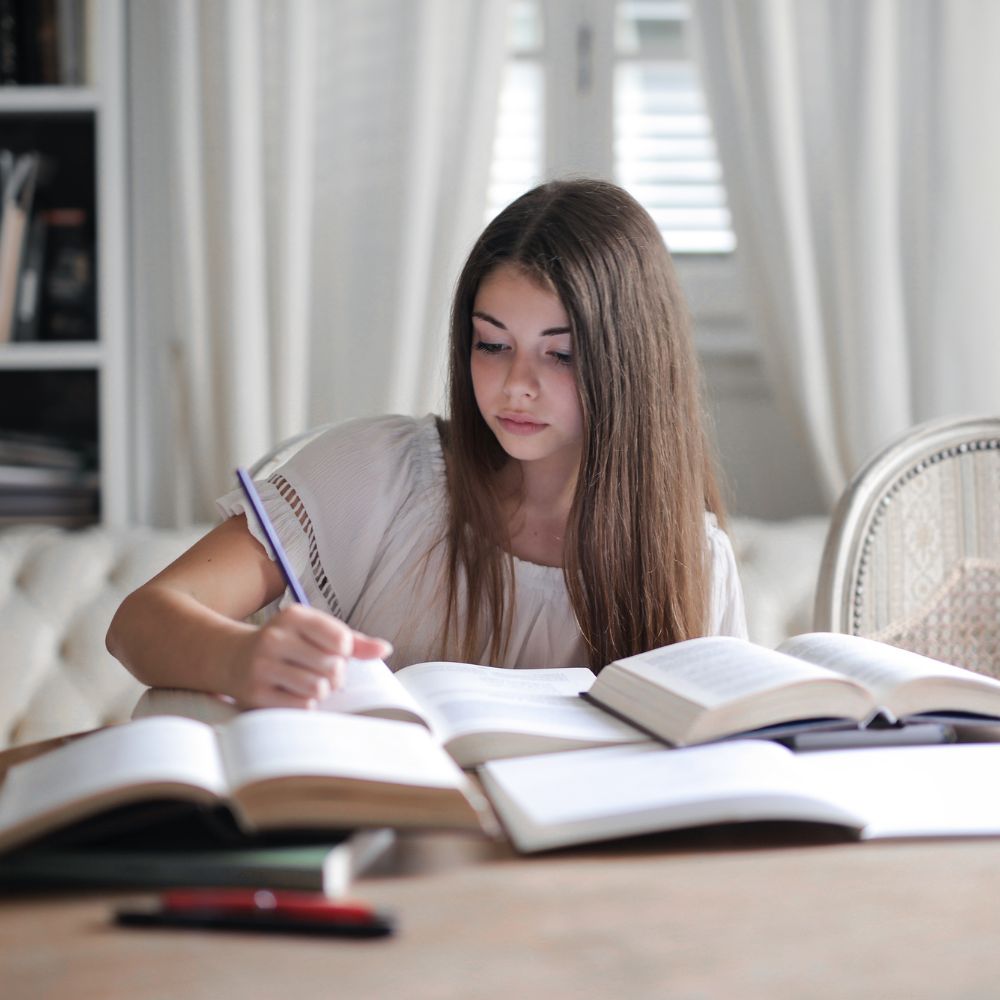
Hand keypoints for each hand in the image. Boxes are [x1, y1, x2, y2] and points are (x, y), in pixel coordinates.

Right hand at [230, 605, 391, 708]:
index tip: (333, 652)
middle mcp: (274, 638)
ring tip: (308, 683)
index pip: (341, 639)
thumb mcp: (315, 633)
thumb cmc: (287, 645)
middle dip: (335, 675)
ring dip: (320, 691)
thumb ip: (353, 641)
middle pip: (333, 667)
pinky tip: (292, 693)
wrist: (232, 658)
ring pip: (318, 688)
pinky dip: (305, 704)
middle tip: (321, 672)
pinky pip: (301, 706)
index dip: (345, 652)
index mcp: (293, 616)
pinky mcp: (255, 694)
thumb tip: (385, 649)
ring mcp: (262, 666)